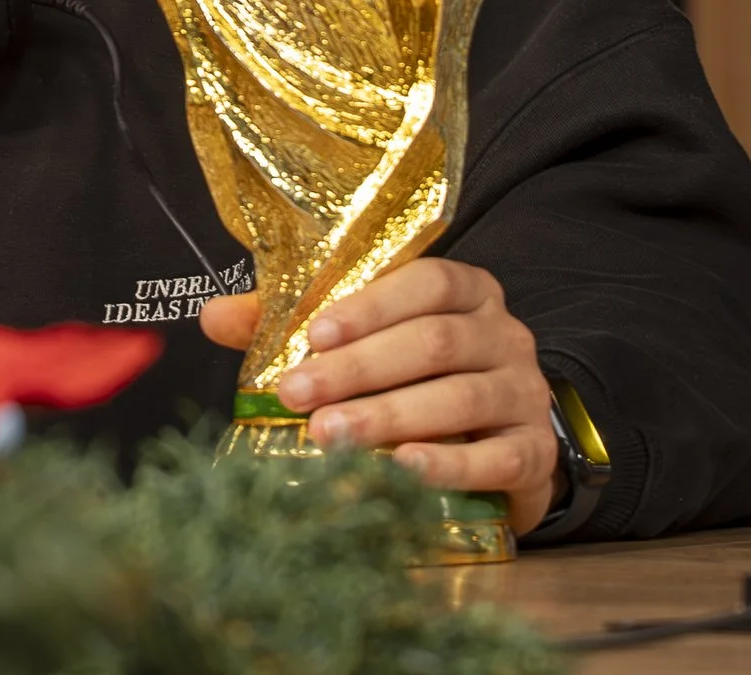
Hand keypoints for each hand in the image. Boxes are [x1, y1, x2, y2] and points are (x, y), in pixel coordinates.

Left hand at [199, 257, 562, 534]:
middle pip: (434, 341)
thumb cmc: (419, 378)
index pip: (425, 281)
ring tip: (331, 436)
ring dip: (390, 417)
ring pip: (460, 396)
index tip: (312, 336)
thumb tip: (213, 315)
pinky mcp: (537, 453)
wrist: (504, 443)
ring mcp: (525, 392)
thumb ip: (291, 322)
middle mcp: (503, 333)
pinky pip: (497, 457)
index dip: (369, 306)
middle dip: (359, 369)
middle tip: (297, 397)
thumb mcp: (365, 340)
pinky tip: (405, 469)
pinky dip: (450, 464)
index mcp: (465, 291)